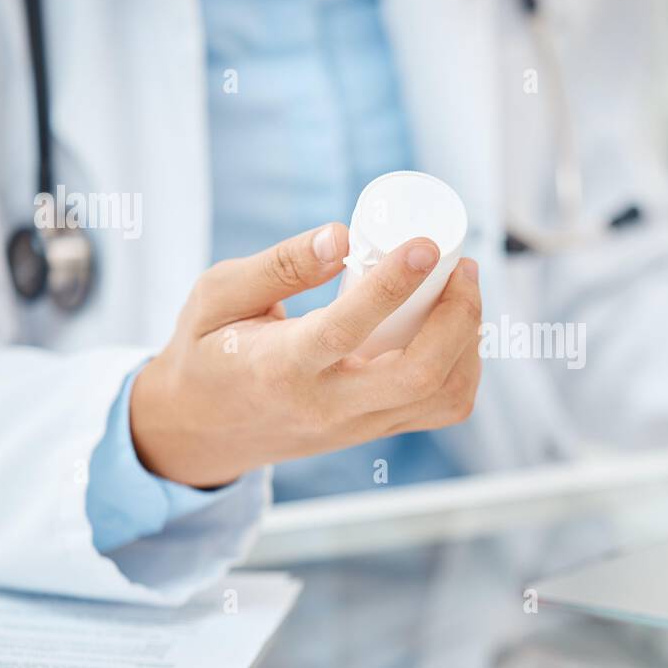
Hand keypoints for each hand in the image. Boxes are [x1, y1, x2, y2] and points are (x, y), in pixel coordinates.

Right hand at [130, 223, 481, 487]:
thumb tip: (344, 235)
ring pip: (440, 397)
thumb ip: (279, 265)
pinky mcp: (375, 432)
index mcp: (278, 368)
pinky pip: (440, 408)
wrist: (200, 431)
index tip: (425, 245)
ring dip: (467, 342)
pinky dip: (463, 368)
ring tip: (462, 291)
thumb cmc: (207, 350)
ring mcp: (356, 427)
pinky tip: (457, 329)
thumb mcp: (217, 295)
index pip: (344, 330)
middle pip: (417, 376)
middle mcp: (326, 407)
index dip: (392, 286)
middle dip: (458, 317)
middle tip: (463, 266)